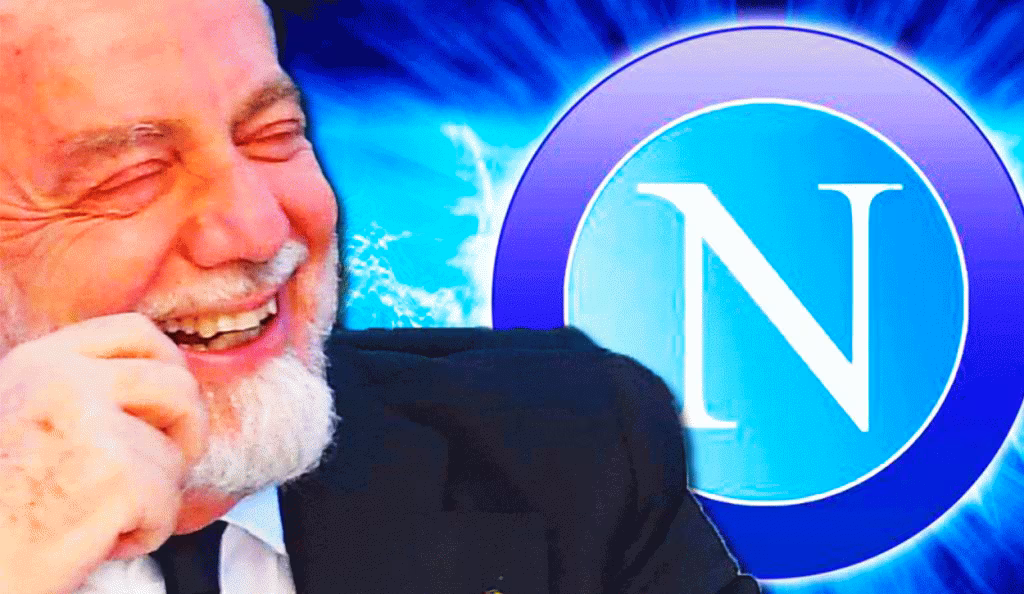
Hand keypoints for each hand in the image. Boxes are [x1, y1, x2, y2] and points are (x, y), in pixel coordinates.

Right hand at [0, 313, 207, 593]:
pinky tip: (100, 541)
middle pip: (178, 387)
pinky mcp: (117, 476)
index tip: (174, 400)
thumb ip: (78, 388)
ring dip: (153, 497)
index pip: (135, 332)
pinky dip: (146, 533)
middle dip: (189, 429)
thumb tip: (163, 379)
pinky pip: (167, 505)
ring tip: (102, 516)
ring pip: (173, 456)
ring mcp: (93, 426)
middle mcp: (66, 383)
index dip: (170, 364)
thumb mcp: (20, 414)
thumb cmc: (0, 504)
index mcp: (41, 363)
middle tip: (174, 463)